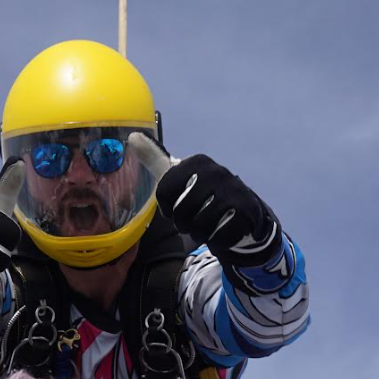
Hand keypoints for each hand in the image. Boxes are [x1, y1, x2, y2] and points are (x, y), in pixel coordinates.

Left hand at [153, 153, 281, 267]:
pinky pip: (221, 237)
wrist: (241, 207)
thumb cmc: (202, 193)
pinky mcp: (246, 211)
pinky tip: (221, 233)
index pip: (164, 191)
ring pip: (200, 226)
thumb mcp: (178, 175)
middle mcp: (216, 172)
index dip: (166, 208)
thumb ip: (154, 159)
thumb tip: (132, 137)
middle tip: (191, 221)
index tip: (174, 208)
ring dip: (199, 234)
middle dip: (183, 224)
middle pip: (181, 211)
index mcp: (196, 162)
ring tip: (204, 228)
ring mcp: (233, 191)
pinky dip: (217, 241)